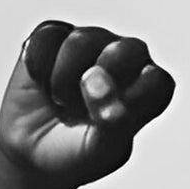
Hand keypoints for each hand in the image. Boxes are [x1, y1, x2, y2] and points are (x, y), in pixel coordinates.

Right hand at [0, 24, 174, 186]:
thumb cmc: (78, 152)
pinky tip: (42, 84)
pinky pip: (47, 38)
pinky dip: (38, 68)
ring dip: (62, 81)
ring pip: (81, 42)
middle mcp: (128, 58)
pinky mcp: (56, 34)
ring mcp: (93, 41)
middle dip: (95, 86)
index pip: (156, 81)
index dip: (129, 101)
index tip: (105, 122)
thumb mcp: (100, 151)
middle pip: (124, 51)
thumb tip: (98, 82)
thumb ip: (112, 122)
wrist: (33, 154)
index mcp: (152, 87)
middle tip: (78, 109)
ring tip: (62, 101)